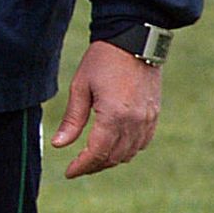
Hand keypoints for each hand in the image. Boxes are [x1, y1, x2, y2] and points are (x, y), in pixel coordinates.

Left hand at [51, 39, 161, 177]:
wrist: (135, 39)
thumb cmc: (103, 60)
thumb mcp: (80, 87)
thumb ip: (72, 120)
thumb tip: (59, 146)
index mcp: (114, 115)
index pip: (97, 153)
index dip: (82, 166)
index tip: (69, 173)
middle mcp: (134, 121)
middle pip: (113, 157)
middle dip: (94, 165)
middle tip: (77, 167)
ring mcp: (148, 119)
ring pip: (129, 153)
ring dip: (110, 159)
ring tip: (92, 158)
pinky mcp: (154, 113)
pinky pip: (142, 143)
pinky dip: (127, 150)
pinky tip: (114, 147)